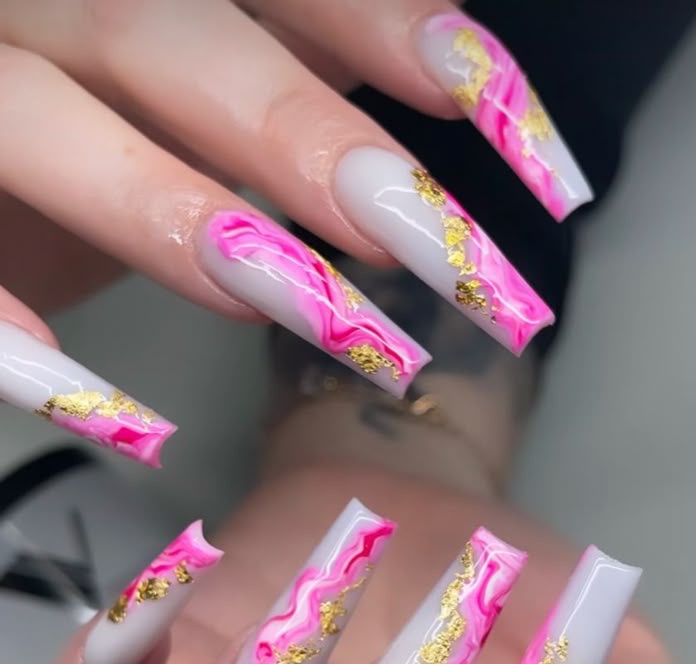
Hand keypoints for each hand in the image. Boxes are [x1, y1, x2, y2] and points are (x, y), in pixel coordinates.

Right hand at [1, 1, 590, 460]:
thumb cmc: (98, 133)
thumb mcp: (201, 89)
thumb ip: (298, 61)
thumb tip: (452, 58)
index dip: (373, 15)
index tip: (474, 92)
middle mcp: (37, 11)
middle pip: (155, 30)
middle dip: (293, 129)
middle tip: (415, 238)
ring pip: (34, 117)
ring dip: (165, 212)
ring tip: (298, 312)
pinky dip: (7, 330)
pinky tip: (116, 418)